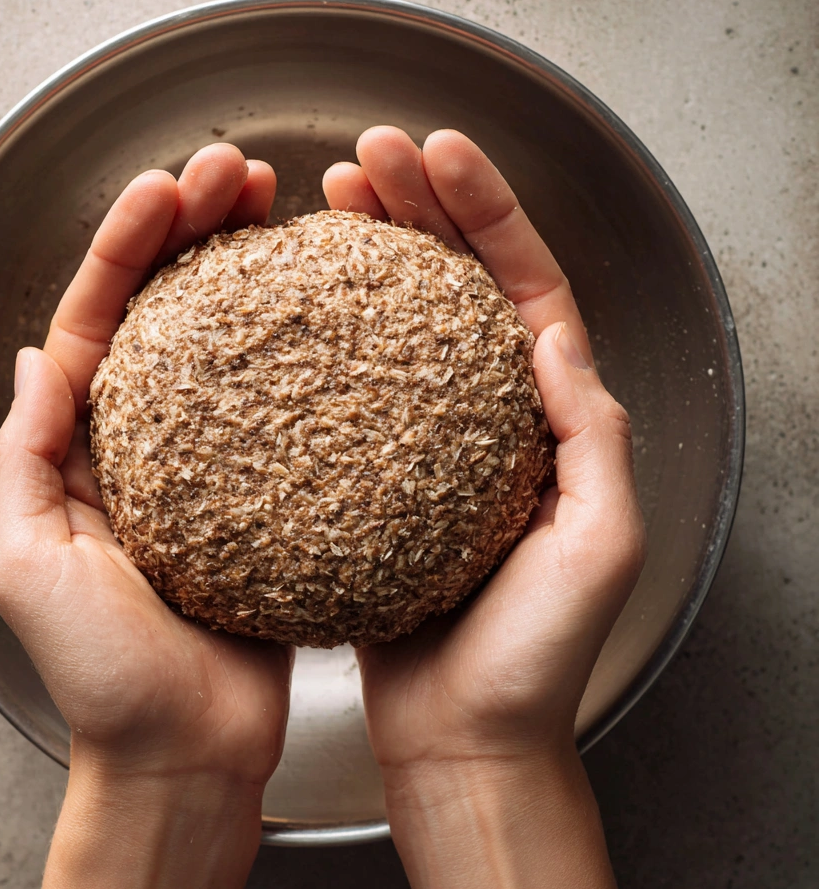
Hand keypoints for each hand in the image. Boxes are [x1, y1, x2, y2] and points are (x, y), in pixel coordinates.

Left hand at [0, 144, 292, 784]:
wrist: (185, 756)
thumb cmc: (106, 683)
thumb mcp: (31, 566)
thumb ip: (25, 459)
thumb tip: (36, 359)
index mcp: (83, 450)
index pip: (100, 319)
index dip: (130, 245)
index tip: (172, 186)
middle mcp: (148, 445)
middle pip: (169, 310)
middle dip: (196, 230)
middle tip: (241, 173)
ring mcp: (215, 464)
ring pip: (233, 345)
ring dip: (254, 272)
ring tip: (288, 214)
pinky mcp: (272, 495)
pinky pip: (288, 406)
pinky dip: (306, 352)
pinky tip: (335, 313)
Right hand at [324, 126, 646, 769]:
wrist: (463, 736)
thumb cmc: (535, 659)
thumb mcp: (596, 544)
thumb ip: (590, 435)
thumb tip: (554, 336)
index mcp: (551, 420)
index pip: (524, 286)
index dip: (487, 210)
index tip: (437, 152)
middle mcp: (489, 418)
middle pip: (458, 284)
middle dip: (420, 206)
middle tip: (367, 155)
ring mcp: (424, 441)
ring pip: (398, 322)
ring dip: (369, 253)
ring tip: (325, 200)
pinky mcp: (371, 475)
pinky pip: (348, 384)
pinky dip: (324, 334)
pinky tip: (291, 302)